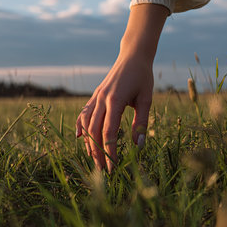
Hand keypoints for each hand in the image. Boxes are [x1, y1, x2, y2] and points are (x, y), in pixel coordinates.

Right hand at [76, 3, 168, 171]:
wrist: (132, 55)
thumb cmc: (143, 76)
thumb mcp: (146, 99)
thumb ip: (141, 122)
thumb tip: (138, 147)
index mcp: (114, 100)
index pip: (109, 132)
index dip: (110, 152)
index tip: (114, 167)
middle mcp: (101, 99)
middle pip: (94, 131)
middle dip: (97, 152)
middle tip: (103, 170)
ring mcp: (96, 97)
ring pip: (86, 123)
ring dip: (88, 143)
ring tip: (93, 158)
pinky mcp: (95, 95)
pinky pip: (84, 113)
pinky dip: (80, 126)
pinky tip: (80, 137)